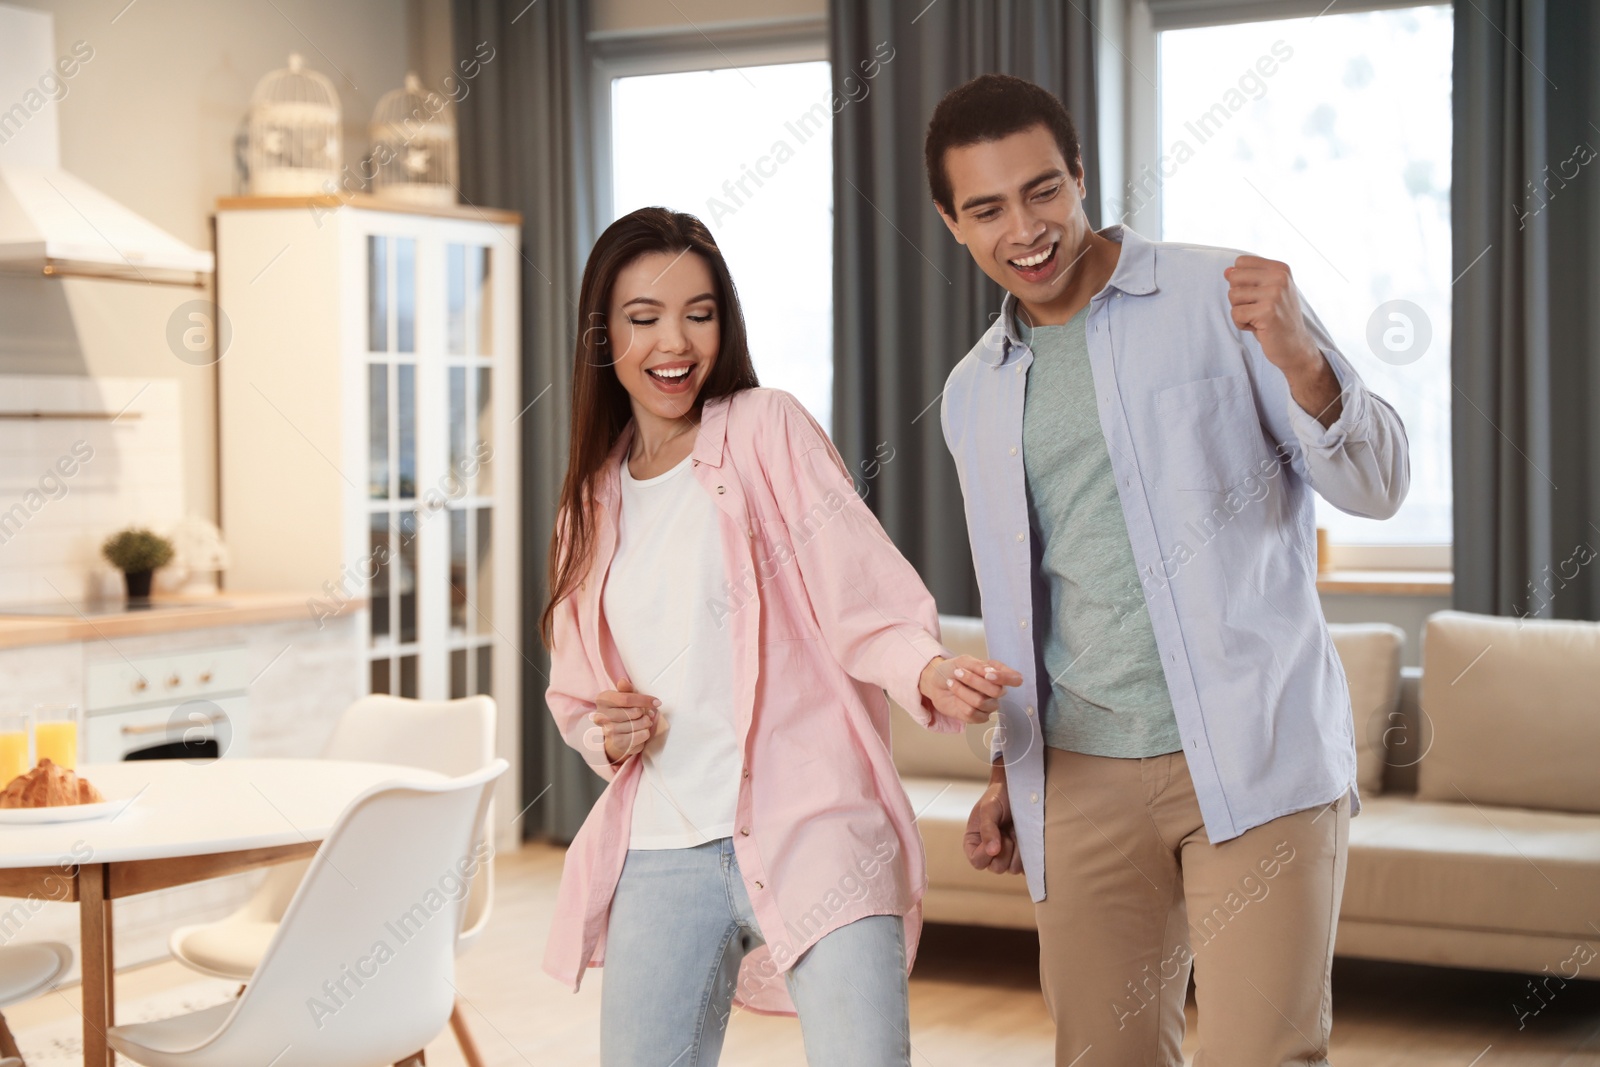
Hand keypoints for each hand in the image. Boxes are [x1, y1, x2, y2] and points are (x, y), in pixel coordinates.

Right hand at [592, 678, 658, 764]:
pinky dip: (645, 733)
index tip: (656, 702)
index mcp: (603, 700)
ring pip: (641, 725)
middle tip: (645, 714)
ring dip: (646, 723)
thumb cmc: (620, 711)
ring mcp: (609, 732)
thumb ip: (625, 689)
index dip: (645, 700)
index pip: (627, 698)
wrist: (613, 734)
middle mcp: (602, 716)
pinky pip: (642, 737)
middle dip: (645, 713)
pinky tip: (639, 732)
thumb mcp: (622, 697)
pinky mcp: (618, 744)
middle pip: (635, 712)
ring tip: (642, 722)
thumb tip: (623, 681)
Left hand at [918, 655, 1023, 724]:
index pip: (1015, 679)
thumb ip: (978, 666)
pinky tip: (954, 696)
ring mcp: (987, 706)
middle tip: (958, 672)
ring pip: (981, 702)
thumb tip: (991, 672)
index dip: (1006, 678)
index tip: (989, 674)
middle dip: (974, 681)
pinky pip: (971, 713)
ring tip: (951, 682)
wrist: (935, 683)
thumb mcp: (963, 661)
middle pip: (996, 691)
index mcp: (996, 675)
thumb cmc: (951, 670)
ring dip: (962, 691)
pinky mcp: (977, 717)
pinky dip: (959, 702)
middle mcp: (995, 691)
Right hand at [964, 764, 1022, 874]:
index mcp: (975, 843)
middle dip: (1004, 851)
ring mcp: (1008, 854)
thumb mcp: (988, 808)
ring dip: (1017, 851)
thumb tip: (992, 851)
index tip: (996, 838)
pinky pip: (1027, 865)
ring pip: (1013, 868)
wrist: (1018, 788)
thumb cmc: (998, 796)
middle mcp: (990, 852)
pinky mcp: (1023, 855)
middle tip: (1008, 832)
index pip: (977, 861)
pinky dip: (1028, 852)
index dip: (986, 854)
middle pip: (996, 868)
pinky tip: (1026, 837)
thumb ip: (988, 829)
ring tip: (1017, 832)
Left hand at [1225, 255, 1342, 425]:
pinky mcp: (1267, 312)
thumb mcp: (1267, 292)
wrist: (1296, 346)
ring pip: (1233, 296)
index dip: (1241, 282)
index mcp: (1280, 268)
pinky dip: (1242, 324)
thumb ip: (1247, 279)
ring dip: (1240, 312)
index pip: (1240, 262)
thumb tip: (1226, 272)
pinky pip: (1235, 314)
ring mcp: (1274, 294)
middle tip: (1257, 309)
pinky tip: (1258, 327)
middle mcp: (1279, 277)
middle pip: (1234, 278)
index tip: (1258, 295)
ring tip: (1259, 318)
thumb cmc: (1277, 318)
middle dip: (1238, 297)